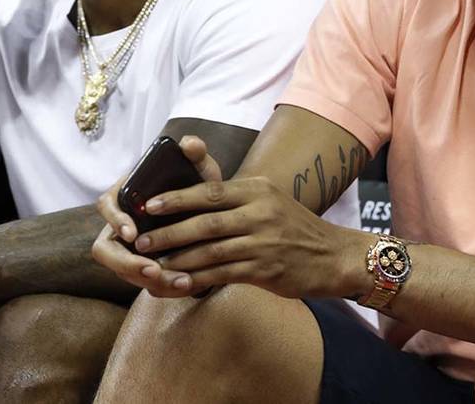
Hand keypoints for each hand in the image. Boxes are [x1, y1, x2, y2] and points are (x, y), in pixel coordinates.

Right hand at [92, 136, 221, 296]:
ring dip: (149, 280)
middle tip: (153, 271)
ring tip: (181, 282)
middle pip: (105, 249)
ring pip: (124, 272)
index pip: (106, 206)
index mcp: (127, 196)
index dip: (114, 220)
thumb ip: (196, 155)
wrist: (214, 216)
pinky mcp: (145, 269)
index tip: (133, 233)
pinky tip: (187, 285)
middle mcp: (122, 225)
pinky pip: (144, 284)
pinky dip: (164, 287)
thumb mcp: (202, 171)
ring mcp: (131, 250)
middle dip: (126, 263)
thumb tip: (190, 144)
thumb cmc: (201, 189)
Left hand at [122, 174, 360, 299]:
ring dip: (178, 259)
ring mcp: (263, 242)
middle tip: (141, 240)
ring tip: (152, 265)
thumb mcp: (269, 200)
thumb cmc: (294, 227)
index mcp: (256, 189)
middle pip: (205, 222)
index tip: (149, 205)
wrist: (333, 256)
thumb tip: (192, 202)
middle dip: (169, 232)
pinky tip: (180, 284)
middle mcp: (260, 212)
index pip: (209, 191)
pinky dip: (199, 280)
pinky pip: (224, 275)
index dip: (176, 198)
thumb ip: (235, 199)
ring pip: (211, 251)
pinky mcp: (266, 270)